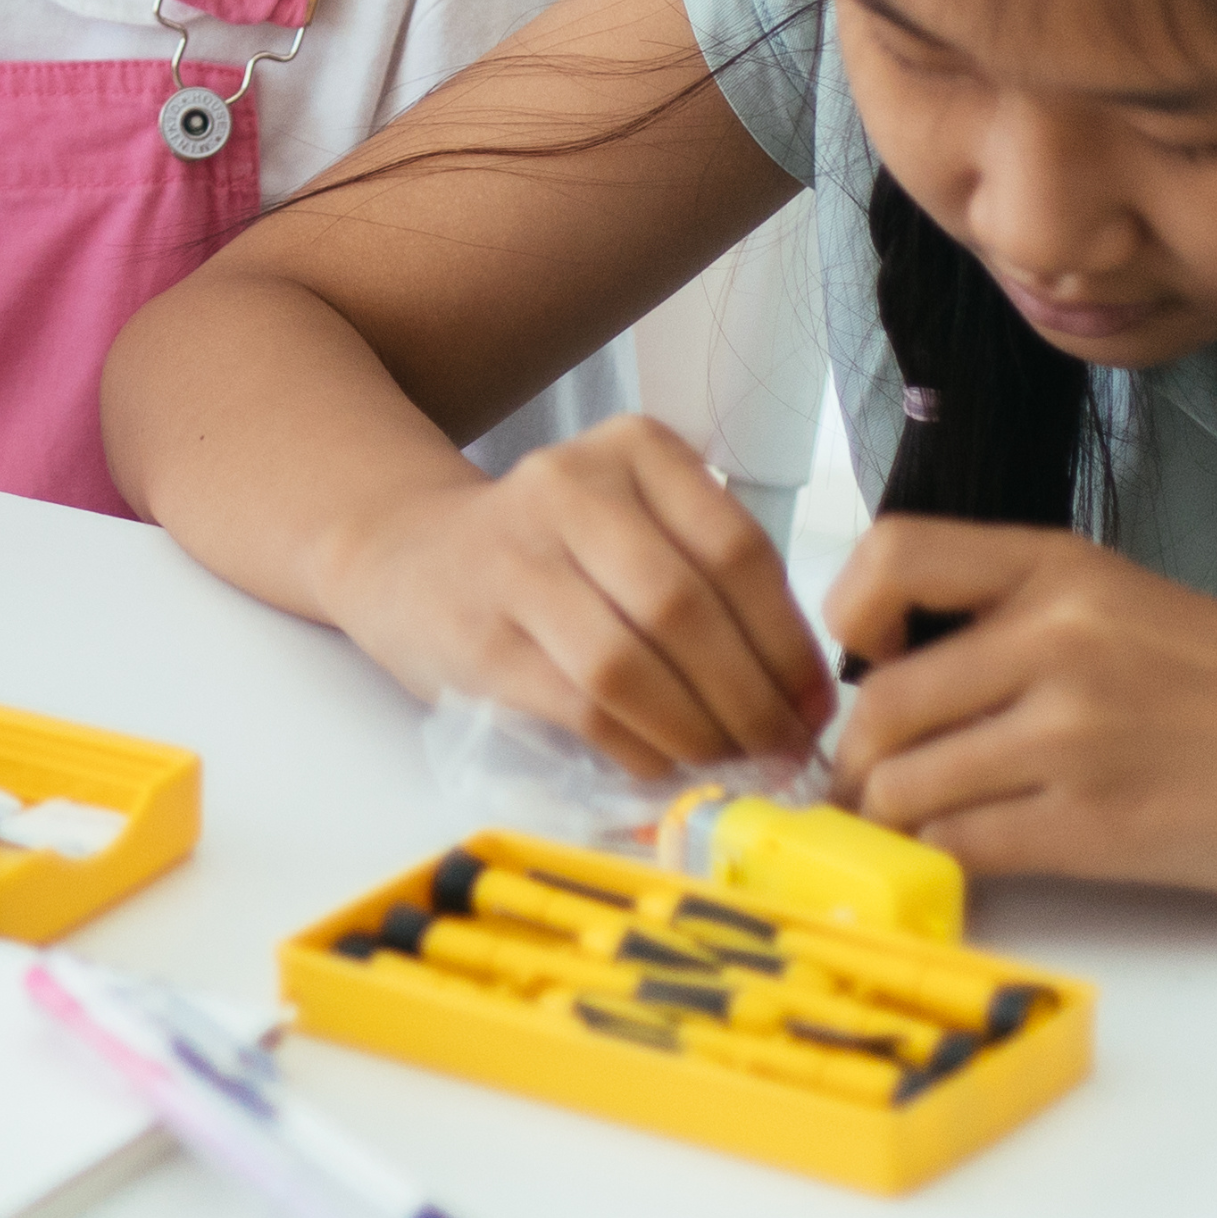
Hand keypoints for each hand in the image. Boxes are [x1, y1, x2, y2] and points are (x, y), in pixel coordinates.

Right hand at [317, 414, 829, 781]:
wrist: (404, 556)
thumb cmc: (548, 554)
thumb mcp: (631, 524)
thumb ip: (706, 580)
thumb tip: (798, 695)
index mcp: (633, 451)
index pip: (737, 549)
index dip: (786, 641)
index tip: (811, 706)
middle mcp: (570, 486)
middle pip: (686, 608)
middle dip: (749, 698)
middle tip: (778, 751)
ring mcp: (515, 558)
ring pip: (630, 661)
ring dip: (695, 731)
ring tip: (727, 764)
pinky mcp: (478, 634)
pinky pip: (579, 705)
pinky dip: (635, 747)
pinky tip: (661, 766)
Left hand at [817, 517, 1216, 894]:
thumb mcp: (1128, 605)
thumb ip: (1020, 623)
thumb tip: (901, 674)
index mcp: (1061, 569)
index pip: (892, 557)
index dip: (850, 617)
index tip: (867, 661)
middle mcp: (1057, 639)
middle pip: (881, 702)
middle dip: (857, 760)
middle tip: (868, 788)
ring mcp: (1074, 735)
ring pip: (907, 785)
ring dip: (890, 822)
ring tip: (906, 835)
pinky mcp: (1097, 827)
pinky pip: (964, 848)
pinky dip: (941, 864)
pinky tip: (961, 865)